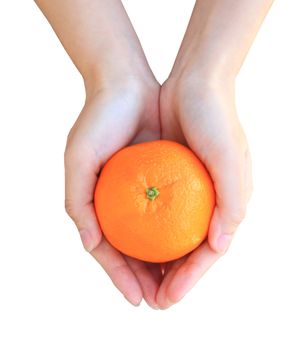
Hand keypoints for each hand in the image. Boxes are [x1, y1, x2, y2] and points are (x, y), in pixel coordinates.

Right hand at [64, 76, 162, 307]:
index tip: (137, 299)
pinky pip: (173, 214)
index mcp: (99, 204)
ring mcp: (144, 193)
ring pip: (155, 238)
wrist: (127, 86)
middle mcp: (122, 203)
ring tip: (177, 286)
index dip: (120, 277)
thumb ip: (78, 203)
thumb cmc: (99, 121)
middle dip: (146, 279)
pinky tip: (189, 250)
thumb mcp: (79, 160)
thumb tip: (90, 244)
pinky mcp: (164, 179)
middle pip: (134, 251)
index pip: (109, 251)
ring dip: (164, 264)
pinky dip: (178, 234)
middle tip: (161, 301)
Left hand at [156, 72, 252, 308]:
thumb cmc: (216, 117)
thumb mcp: (230, 157)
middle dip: (171, 278)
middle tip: (150, 300)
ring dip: (158, 261)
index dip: (190, 279)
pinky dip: (147, 232)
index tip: (167, 299)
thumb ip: (232, 202)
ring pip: (171, 236)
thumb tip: (220, 246)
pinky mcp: (171, 177)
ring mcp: (188, 190)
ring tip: (139, 282)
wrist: (194, 83)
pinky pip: (158, 212)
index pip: (208, 252)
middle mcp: (209, 201)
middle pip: (189, 250)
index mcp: (227, 202)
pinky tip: (133, 244)